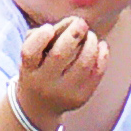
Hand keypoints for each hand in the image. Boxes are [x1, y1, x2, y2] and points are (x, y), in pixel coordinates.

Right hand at [12, 13, 107, 130]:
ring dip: (91, 44)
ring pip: (82, 64)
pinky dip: (102, 56)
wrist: (40, 107)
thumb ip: (41, 38)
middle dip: (73, 34)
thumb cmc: (37, 71)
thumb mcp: (30, 58)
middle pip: (59, 55)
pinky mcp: (81, 98)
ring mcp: (64, 93)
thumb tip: (71, 23)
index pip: (30, 52)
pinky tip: (101, 45)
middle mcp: (44, 83)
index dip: (40, 37)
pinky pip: (96, 74)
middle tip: (81, 23)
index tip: (49, 27)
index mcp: (28, 70)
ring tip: (91, 35)